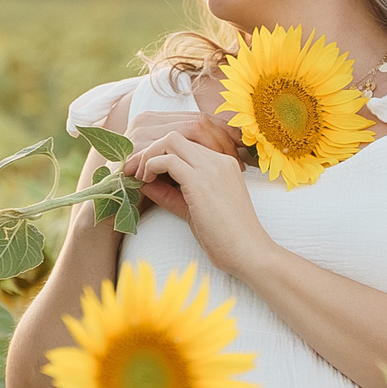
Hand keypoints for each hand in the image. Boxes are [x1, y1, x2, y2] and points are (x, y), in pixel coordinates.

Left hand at [124, 120, 271, 278]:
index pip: (187, 143)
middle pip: (177, 135)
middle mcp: (218, 159)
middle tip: (137, 170)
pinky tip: (145, 182)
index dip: (162, 153)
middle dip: (152, 149)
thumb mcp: (194, 209)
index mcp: (223, 163)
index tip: (145, 170)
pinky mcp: (200, 181)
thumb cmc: (225, 237)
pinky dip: (151, 166)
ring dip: (149, 155)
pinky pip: (167, 160)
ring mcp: (211, 168)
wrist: (248, 252)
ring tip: (141, 176)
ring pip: (170, 141)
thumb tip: (146, 183)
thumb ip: (171, 194)